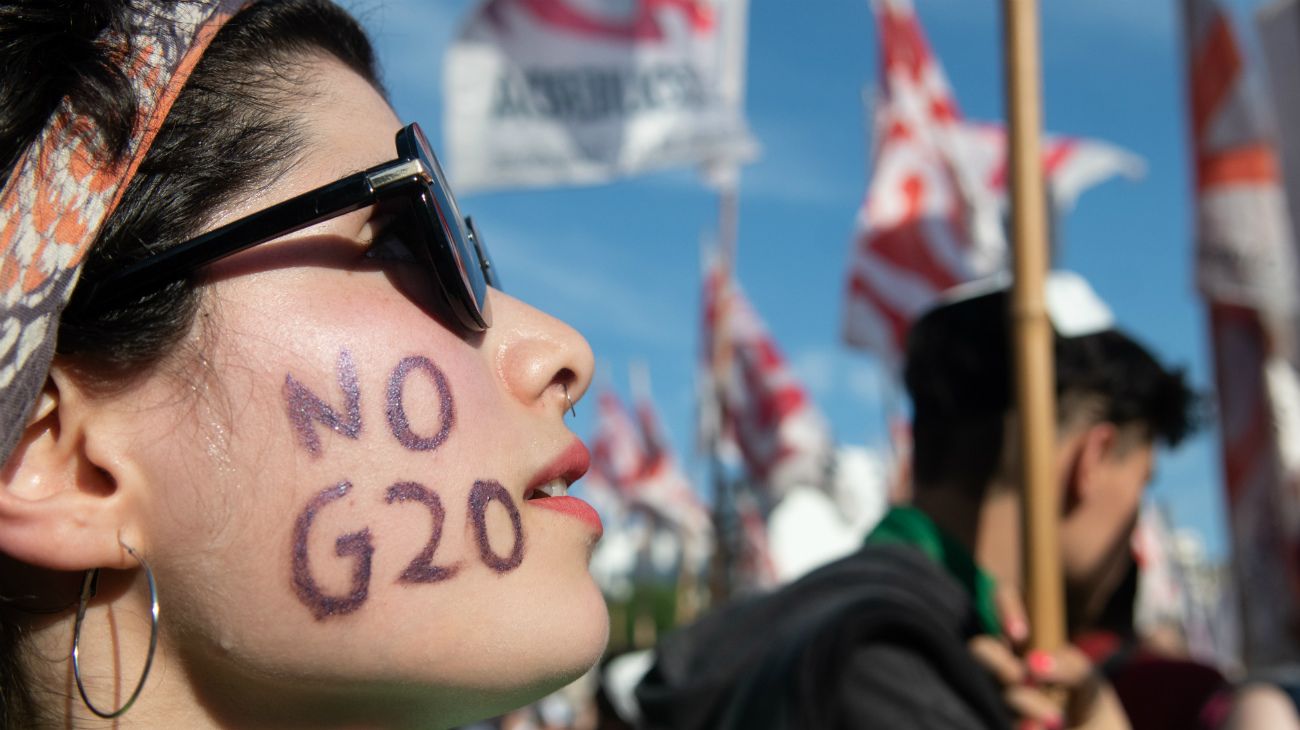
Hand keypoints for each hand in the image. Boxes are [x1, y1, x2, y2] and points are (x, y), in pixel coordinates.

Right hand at [966, 587, 1130, 729]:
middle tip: (1018, 676)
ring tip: (1057, 719)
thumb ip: (1068, 666)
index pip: (1005, 600)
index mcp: (1024, 639)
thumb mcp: (1087, 677)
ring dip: (1024, 702)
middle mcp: (1003, 661)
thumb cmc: (1084, 697)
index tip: (1020, 634)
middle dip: (995, 660)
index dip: (1006, 608)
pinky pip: (1000, 719)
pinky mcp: (998, 719)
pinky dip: (1024, 725)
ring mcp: (997, 692)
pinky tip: (1038, 727)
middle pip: (980, 647)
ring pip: (992, 687)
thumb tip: (1033, 664)